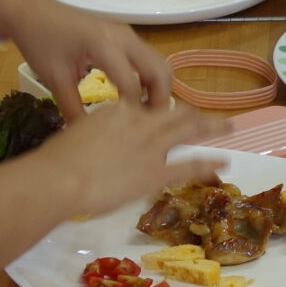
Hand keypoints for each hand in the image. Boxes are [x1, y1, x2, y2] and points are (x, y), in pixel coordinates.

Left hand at [0, 0, 172, 116]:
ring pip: (159, 64)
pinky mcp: (125, 35)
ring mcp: (128, 34)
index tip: (128, 133)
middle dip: (159, 101)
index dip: (134, 112)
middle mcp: (124, 37)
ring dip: (158, 90)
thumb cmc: (40, 41)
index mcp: (104, 45)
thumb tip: (85, 137)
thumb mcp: (54, 78)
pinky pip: (149, 59)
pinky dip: (150, 79)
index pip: (132, 85)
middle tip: (148, 126)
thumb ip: (72, 109)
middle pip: (160, 72)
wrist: (32, 11)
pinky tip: (135, 97)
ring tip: (143, 114)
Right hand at [30, 98, 221, 218]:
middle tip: (208, 114)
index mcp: (117, 110)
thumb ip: (91, 136)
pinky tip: (224, 161)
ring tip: (229, 126)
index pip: (142, 109)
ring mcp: (152, 144)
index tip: (160, 118)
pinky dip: (210, 162)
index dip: (155, 113)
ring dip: (211, 126)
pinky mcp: (158, 170)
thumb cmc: (56, 160)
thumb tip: (93, 145)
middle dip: (192, 113)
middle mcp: (140, 121)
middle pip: (173, 112)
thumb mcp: (75, 135)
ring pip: (189, 129)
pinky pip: (190, 164)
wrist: (61, 177)